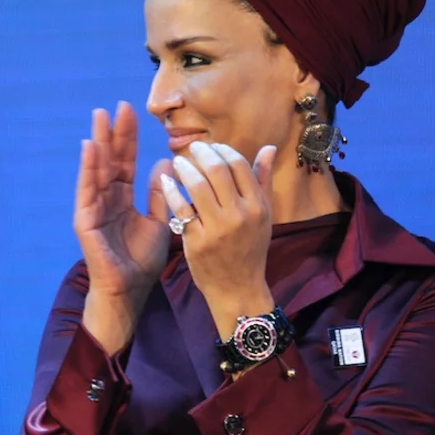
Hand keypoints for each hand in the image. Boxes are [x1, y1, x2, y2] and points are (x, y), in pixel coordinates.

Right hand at [73, 103, 172, 353]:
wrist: (129, 290)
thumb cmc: (142, 261)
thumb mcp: (159, 222)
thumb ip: (161, 195)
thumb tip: (164, 163)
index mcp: (123, 199)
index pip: (126, 162)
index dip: (129, 139)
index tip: (132, 112)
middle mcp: (106, 199)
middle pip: (110, 160)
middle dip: (113, 134)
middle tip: (116, 106)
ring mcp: (93, 207)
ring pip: (97, 169)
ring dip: (98, 143)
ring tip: (99, 118)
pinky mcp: (85, 219)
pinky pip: (87, 189)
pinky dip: (88, 168)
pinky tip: (89, 148)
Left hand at [160, 141, 276, 339]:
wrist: (237, 287)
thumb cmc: (250, 248)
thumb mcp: (263, 215)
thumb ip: (262, 180)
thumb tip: (268, 147)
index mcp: (258, 206)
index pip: (239, 166)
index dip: (223, 150)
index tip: (212, 147)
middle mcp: (240, 215)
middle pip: (217, 171)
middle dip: (202, 154)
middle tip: (192, 148)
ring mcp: (217, 228)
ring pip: (197, 186)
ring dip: (185, 168)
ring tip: (179, 162)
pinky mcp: (196, 240)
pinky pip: (180, 209)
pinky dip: (172, 191)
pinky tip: (166, 181)